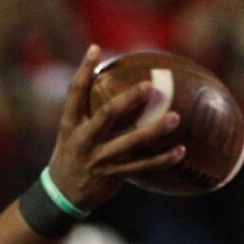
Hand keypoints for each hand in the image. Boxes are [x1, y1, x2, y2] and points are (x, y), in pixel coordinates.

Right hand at [45, 46, 187, 213]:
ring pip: (130, 142)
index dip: (84, 70)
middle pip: (107, 115)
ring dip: (154, 129)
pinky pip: (143, 166)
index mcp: (71, 124)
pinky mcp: (114, 175)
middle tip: (149, 87)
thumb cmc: (72, 154)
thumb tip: (112, 80)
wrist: (63, 194)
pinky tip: (181, 151)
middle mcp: (85, 139)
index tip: (95, 48)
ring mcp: (100, 159)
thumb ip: (88, 109)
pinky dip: (162, 160)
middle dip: (128, 100)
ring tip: (175, 118)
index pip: (75, 93)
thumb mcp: (71, 131)